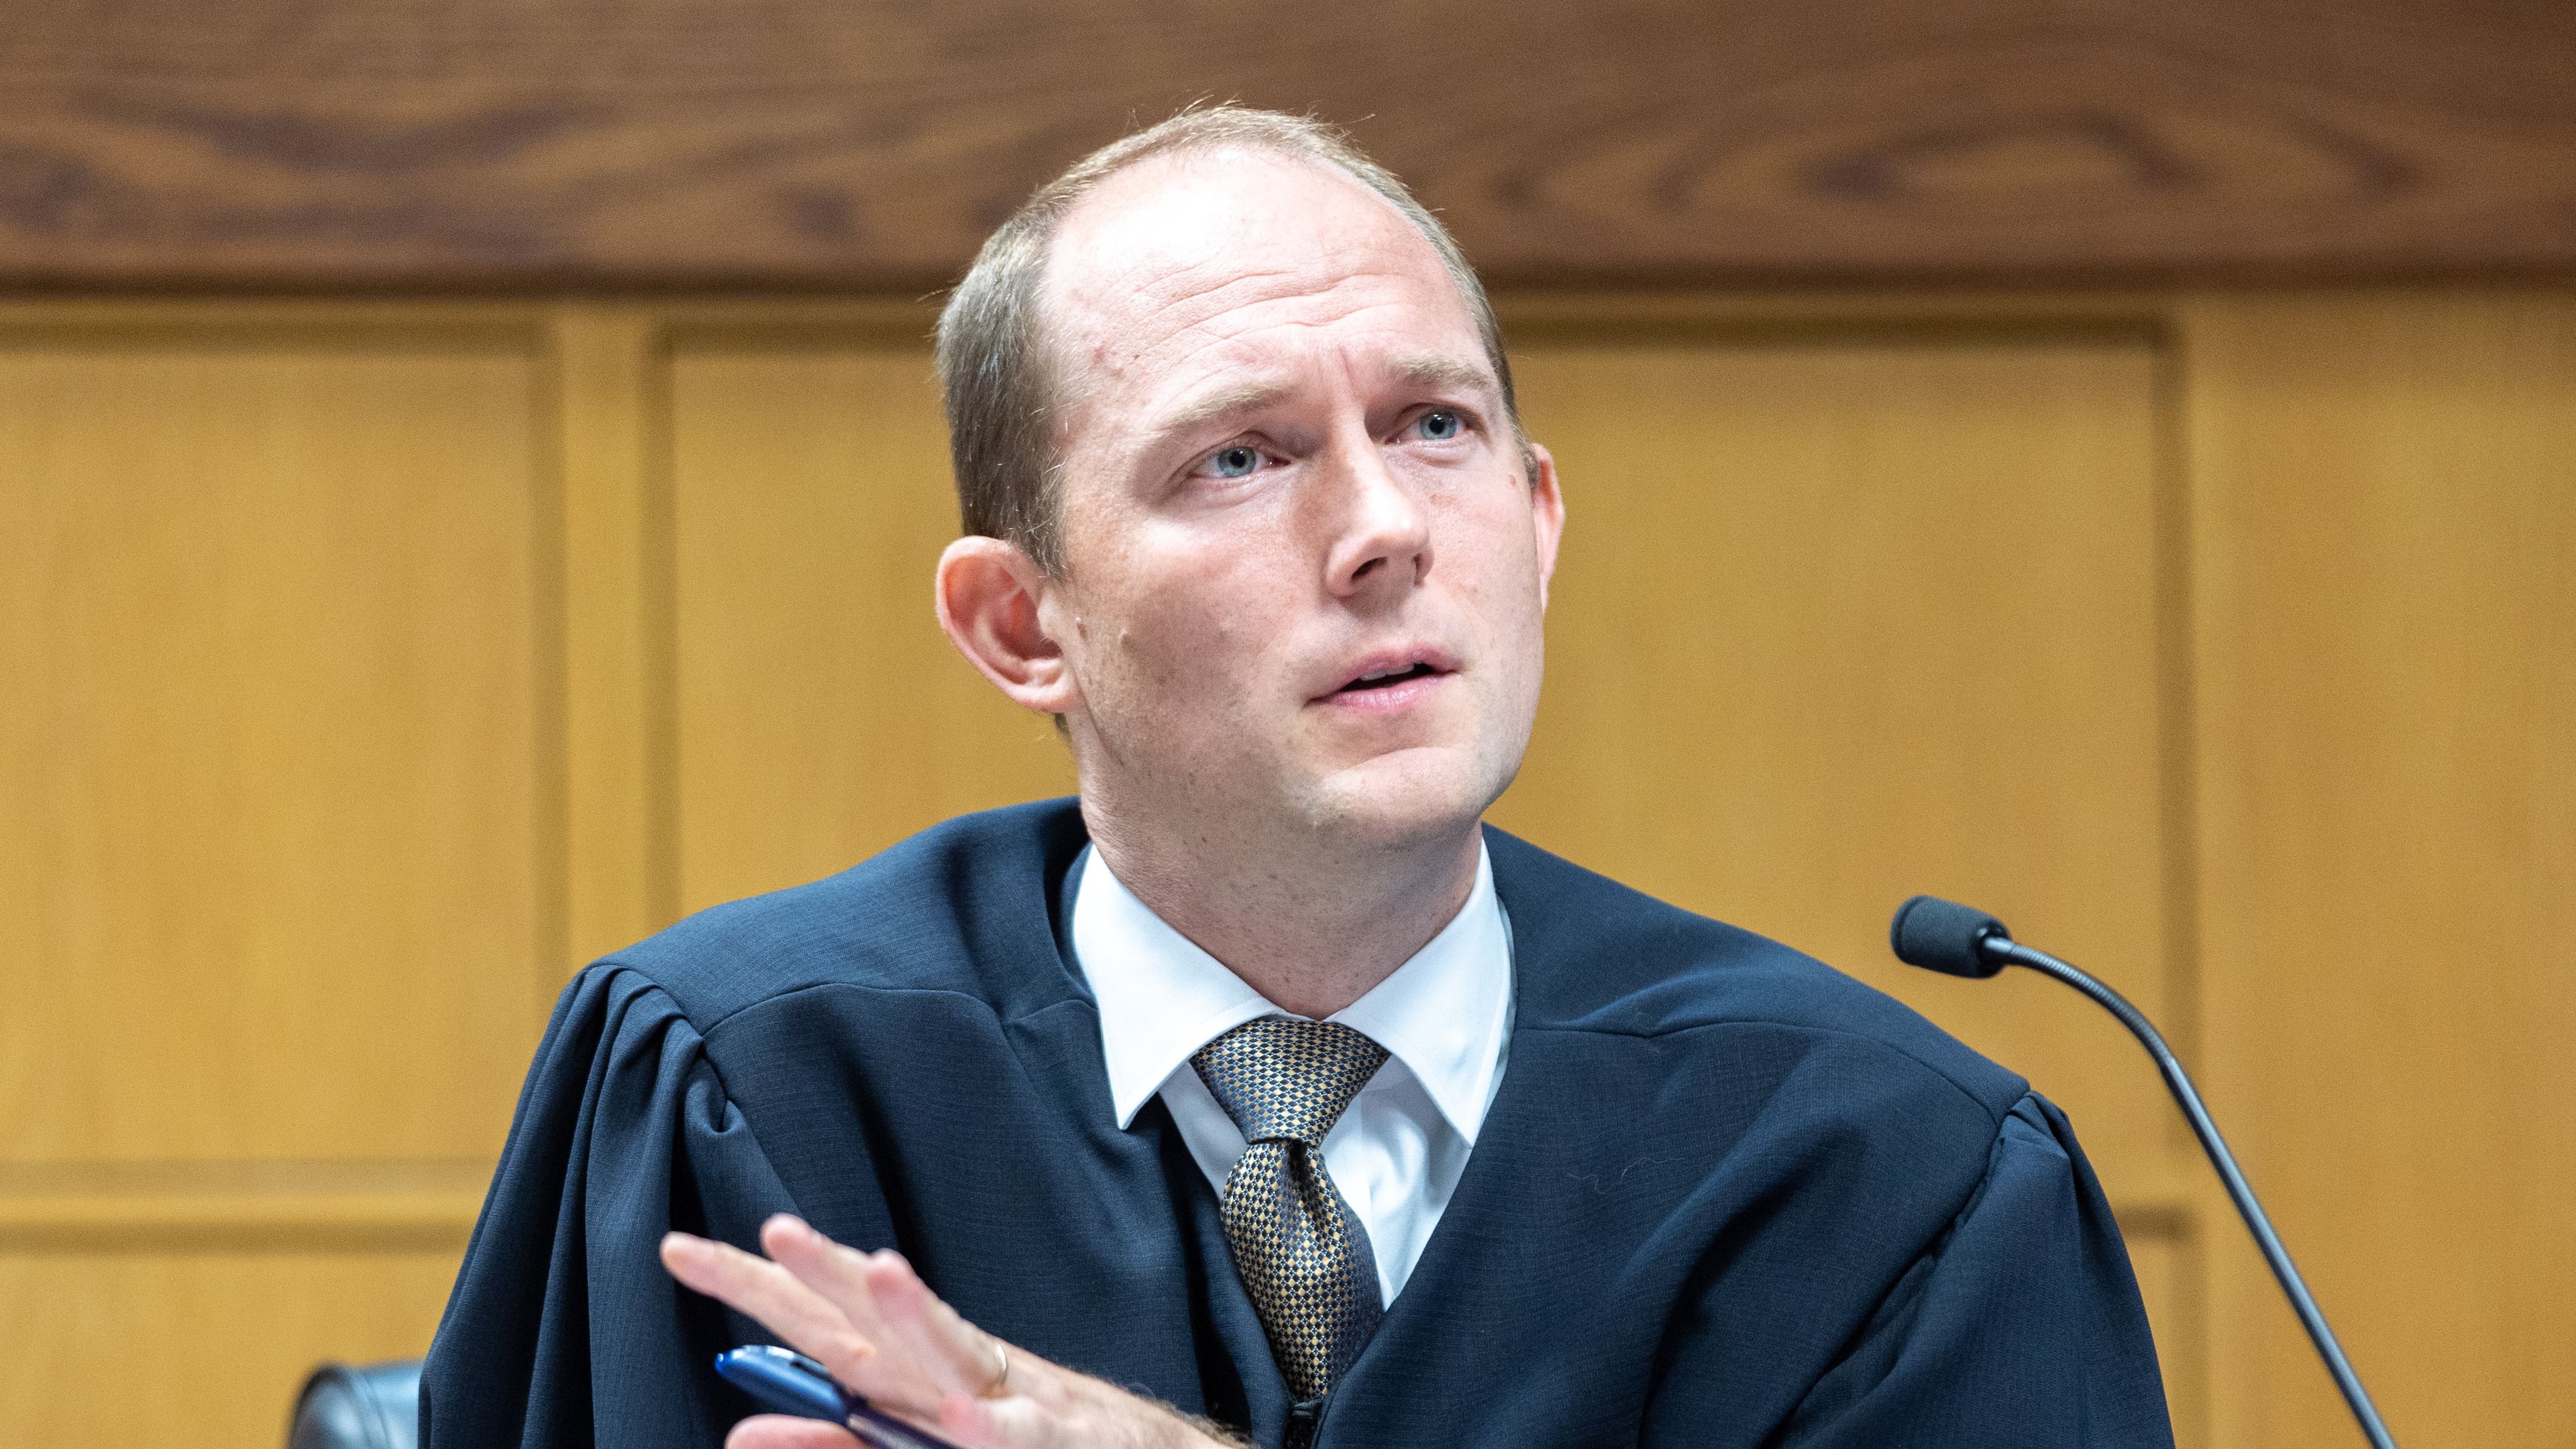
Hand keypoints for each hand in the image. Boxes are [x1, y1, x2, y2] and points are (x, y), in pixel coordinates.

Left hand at [662, 1215, 1238, 1448]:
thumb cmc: (1024, 1439)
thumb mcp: (912, 1438)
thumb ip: (833, 1437)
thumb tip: (744, 1429)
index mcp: (906, 1370)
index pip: (815, 1320)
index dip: (750, 1284)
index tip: (681, 1251)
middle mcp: (948, 1368)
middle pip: (873, 1317)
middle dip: (823, 1274)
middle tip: (772, 1233)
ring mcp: (1003, 1397)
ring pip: (951, 1353)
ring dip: (916, 1314)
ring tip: (877, 1273)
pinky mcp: (1050, 1437)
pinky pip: (1013, 1432)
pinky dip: (988, 1424)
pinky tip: (962, 1417)